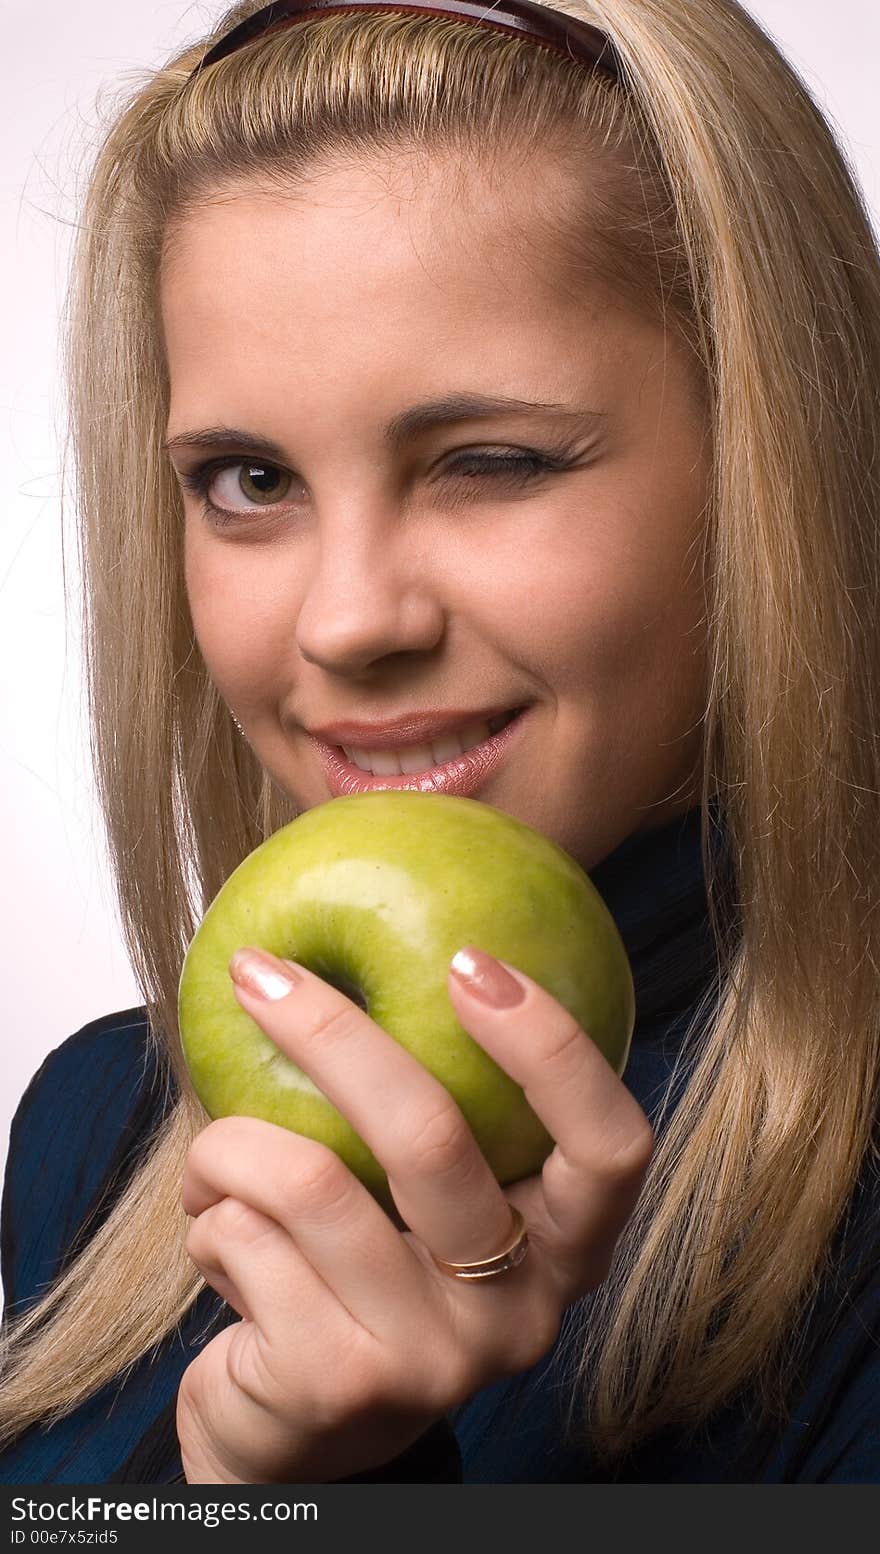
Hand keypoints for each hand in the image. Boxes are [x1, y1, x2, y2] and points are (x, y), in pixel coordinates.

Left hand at [177, 947, 653, 1482]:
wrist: (293, 1438)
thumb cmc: (359, 1277)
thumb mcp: (418, 1201)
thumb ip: (436, 1104)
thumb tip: (364, 929)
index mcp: (566, 1250)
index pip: (613, 1145)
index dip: (553, 1049)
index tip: (470, 961)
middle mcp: (521, 1312)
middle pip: (433, 1138)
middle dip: (329, 1032)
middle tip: (260, 972)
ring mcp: (434, 1358)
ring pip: (309, 1180)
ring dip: (228, 1142)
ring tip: (214, 1153)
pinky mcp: (337, 1383)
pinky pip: (243, 1236)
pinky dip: (206, 1212)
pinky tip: (217, 1237)